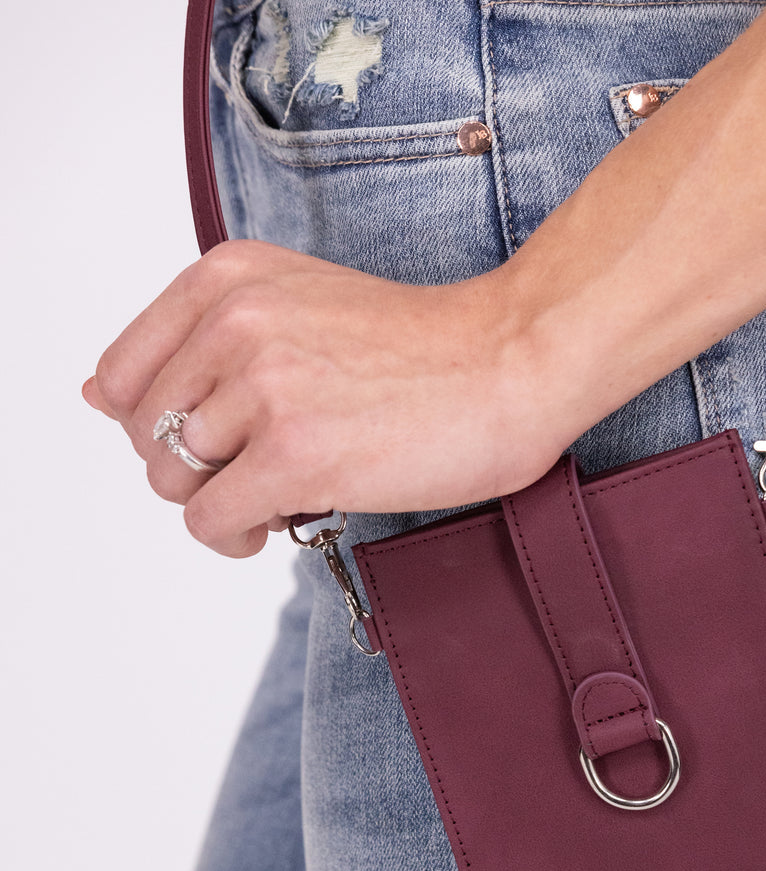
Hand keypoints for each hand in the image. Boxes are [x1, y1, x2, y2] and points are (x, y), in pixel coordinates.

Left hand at [83, 240, 563, 557]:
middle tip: (252, 471)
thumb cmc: (421, 346)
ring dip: (216, 502)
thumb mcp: (294, 305)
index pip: (122, 373)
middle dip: (190, 467)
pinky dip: (233, 537)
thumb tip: (93, 396)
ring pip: (171, 480)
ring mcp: (264, 389)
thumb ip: (195, 343)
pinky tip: (275, 524)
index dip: (156, 424)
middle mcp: (235, 324)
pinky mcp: (295, 456)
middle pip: (144, 432)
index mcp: (228, 278)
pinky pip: (211, 521)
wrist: (512, 362)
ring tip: (270, 497)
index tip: (214, 438)